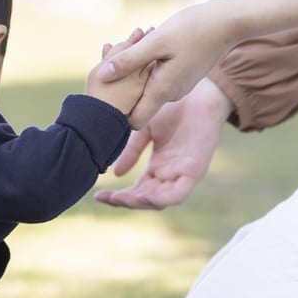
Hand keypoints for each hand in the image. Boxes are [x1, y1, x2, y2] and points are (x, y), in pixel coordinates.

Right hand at [94, 77, 232, 208]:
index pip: (136, 191)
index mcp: (157, 168)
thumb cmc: (174, 108)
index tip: (97, 196)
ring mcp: (182, 174)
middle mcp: (169, 175)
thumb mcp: (145, 130)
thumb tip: (115, 174)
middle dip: (124, 202)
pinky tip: (144, 197)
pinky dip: (161, 199)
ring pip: (159, 201)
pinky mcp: (195, 171)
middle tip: (105, 198)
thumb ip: (131, 151)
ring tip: (120, 199)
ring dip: (139, 203)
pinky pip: (177, 194)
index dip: (117, 196)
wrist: (199, 93)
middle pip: (145, 199)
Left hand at [96, 3, 236, 128]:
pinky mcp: (182, 76)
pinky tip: (145, 42)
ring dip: (135, 71)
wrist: (227, 23)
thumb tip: (102, 76)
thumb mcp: (156, 42)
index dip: (117, 112)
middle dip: (121, 85)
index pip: (134, 121)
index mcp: (163, 90)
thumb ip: (129, 60)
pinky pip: (158, 77)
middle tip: (108, 52)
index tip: (104, 90)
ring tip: (126, 43)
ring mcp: (178, 86)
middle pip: (138, 102)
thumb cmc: (193, 29)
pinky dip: (148, 64)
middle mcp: (171, 95)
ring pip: (147, 87)